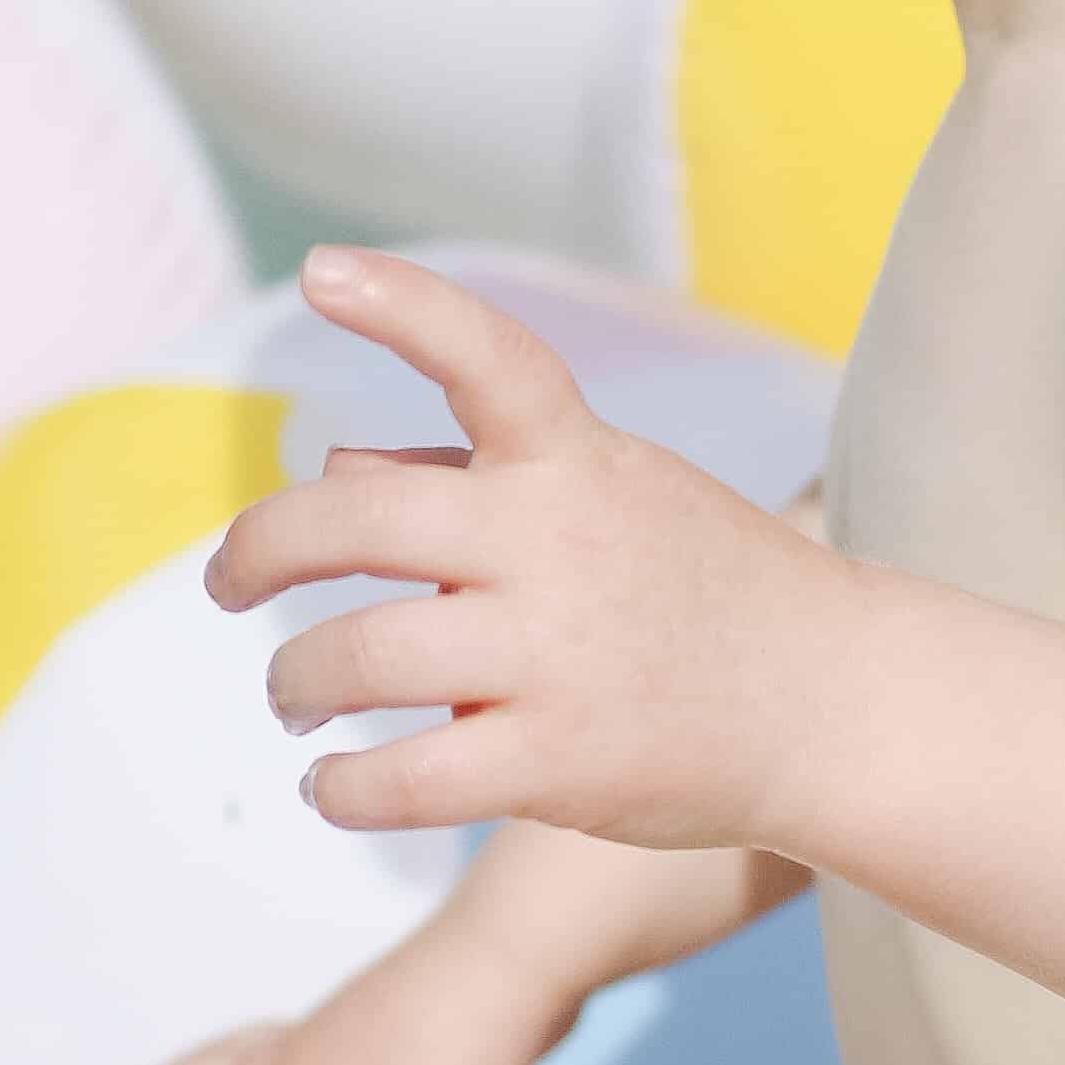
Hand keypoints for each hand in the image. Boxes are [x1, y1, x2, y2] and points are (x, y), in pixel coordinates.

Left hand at [216, 248, 847, 851]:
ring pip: (358, 658)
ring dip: (294, 680)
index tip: (324, 274)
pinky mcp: (561, 761)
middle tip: (228, 583)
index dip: (400, 305)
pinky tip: (332, 786)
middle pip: (357, 521)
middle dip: (258, 552)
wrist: (836, 703)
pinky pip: (405, 781)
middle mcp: (559, 542)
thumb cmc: (704, 587)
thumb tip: (335, 467)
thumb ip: (475, 475)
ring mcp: (558, 654)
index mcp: (575, 460)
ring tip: (295, 697)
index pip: (487, 354)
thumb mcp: (613, 491)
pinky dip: (342, 790)